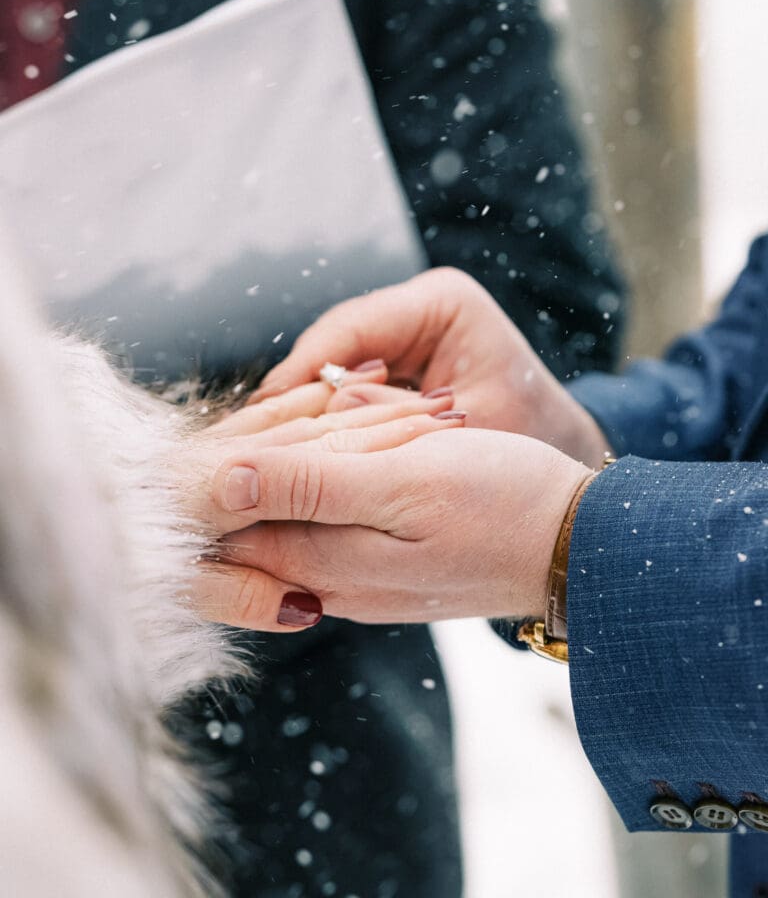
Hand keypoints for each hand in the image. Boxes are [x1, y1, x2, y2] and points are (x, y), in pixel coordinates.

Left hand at [192, 424, 588, 626]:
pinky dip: (329, 475)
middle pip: (254, 524)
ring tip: (298, 414)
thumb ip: (307, 486)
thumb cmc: (499, 503)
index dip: (210, 470)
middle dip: (248, 462)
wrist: (580, 545)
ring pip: (293, 518)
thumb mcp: (402, 483)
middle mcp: (332, 584)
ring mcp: (362, 579)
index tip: (208, 425)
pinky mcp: (390, 566)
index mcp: (324, 562)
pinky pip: (333, 521)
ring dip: (291, 463)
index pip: (229, 525)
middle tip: (251, 407)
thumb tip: (217, 481)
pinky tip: (345, 442)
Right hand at [255, 268, 609, 468]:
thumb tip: (319, 408)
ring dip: (302, 409)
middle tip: (247, 434)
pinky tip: (292, 455)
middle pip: (333, 344)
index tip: (265, 410)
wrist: (556, 472)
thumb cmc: (530, 444)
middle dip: (294, 391)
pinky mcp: (397, 364)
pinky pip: (346, 389)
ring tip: (259, 448)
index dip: (302, 369)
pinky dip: (324, 421)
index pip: (352, 327)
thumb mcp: (465, 431)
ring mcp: (405, 334)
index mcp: (443, 302)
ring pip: (332, 368)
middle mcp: (418, 308)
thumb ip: (393, 417)